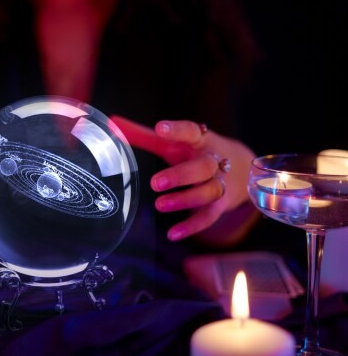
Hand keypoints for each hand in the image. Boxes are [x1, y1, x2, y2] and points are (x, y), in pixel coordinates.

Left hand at [111, 116, 256, 242]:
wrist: (244, 169)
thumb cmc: (197, 152)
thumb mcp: (174, 142)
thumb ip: (142, 134)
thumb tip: (111, 121)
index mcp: (201, 141)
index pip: (191, 131)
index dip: (177, 130)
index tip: (160, 128)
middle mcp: (213, 162)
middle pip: (203, 167)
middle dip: (180, 175)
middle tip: (155, 183)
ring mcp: (219, 184)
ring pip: (208, 192)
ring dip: (185, 200)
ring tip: (159, 205)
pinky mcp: (221, 204)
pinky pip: (209, 217)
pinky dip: (192, 227)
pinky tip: (173, 234)